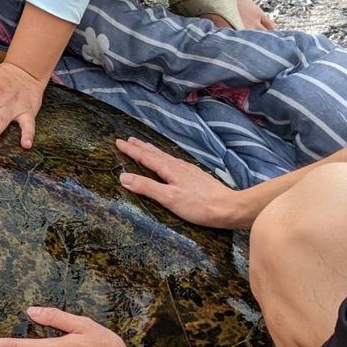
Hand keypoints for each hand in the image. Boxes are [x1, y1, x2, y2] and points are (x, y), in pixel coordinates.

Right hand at [116, 137, 248, 228]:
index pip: (145, 157)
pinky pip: (174, 161)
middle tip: (128, 139)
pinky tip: (168, 161)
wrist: (228, 208)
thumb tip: (123, 177)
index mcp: (170, 170)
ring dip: (152, 151)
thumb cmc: (199, 206)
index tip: (118, 142)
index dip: (131, 150)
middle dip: (140, 146)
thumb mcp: (169, 198)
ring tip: (144, 146)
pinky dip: (164, 158)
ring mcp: (188, 170)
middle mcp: (179, 166)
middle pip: (155, 153)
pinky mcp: (195, 176)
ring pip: (165, 156)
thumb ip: (146, 187)